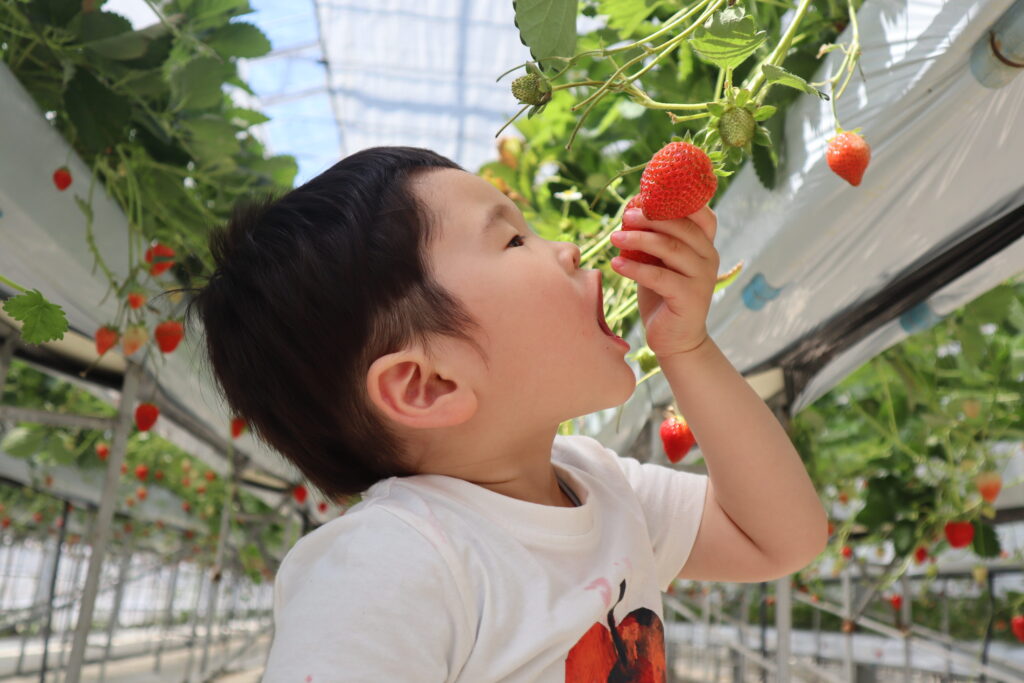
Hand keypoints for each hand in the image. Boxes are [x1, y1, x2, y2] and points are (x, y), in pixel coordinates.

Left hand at [609, 204, 718, 358]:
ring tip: (614, 237)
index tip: (648, 194)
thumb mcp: (660, 262)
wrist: (675, 339)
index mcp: (705, 244)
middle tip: (624, 216)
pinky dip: (635, 269)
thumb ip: (655, 238)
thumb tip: (631, 208)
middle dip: (650, 217)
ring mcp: (702, 278)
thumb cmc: (663, 295)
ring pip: (671, 249)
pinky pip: (660, 277)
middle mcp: (709, 257)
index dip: (678, 201)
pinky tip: (616, 264)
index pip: (701, 213)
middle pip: (681, 227)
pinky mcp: (690, 298)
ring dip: (639, 239)